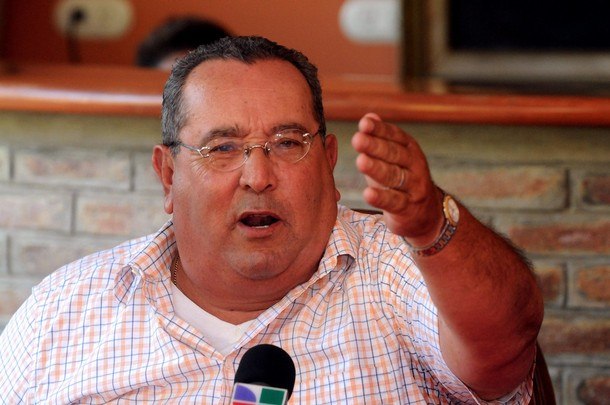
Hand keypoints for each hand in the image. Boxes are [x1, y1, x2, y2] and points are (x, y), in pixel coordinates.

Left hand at [351, 113, 443, 244]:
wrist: (427, 213)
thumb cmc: (402, 180)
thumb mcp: (393, 158)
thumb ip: (380, 139)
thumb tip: (369, 116)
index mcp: (409, 149)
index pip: (394, 136)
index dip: (379, 130)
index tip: (363, 124)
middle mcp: (414, 165)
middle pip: (394, 154)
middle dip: (375, 146)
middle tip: (357, 139)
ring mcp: (414, 187)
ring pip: (394, 176)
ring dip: (376, 169)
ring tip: (360, 161)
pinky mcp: (409, 208)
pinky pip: (395, 201)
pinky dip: (381, 198)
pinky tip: (367, 193)